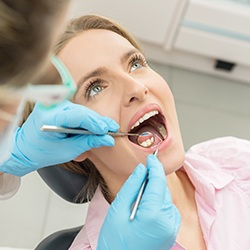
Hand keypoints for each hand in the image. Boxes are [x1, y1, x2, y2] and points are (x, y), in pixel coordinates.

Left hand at [1, 100, 118, 175]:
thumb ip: (89, 142)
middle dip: (98, 122)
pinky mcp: (59, 106)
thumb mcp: (68, 150)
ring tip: (105, 132)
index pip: (78, 116)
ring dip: (94, 122)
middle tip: (113, 130)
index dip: (96, 123)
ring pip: (82, 111)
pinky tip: (95, 128)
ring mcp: (55, 104)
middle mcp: (52, 106)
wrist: (25, 148)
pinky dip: (87, 121)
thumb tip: (107, 139)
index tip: (108, 131)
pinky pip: (77, 112)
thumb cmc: (42, 152)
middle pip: (83, 112)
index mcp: (50, 118)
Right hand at [97, 154, 180, 249]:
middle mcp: (168, 221)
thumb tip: (141, 169)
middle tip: (138, 179)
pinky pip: (167, 207)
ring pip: (165, 197)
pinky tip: (143, 208)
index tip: (150, 157)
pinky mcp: (171, 231)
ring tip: (137, 200)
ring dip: (154, 191)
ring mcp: (171, 228)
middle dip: (152, 180)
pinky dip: (157, 202)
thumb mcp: (117, 210)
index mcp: (154, 215)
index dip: (155, 166)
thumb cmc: (115, 243)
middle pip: (162, 188)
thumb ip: (132, 186)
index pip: (158, 181)